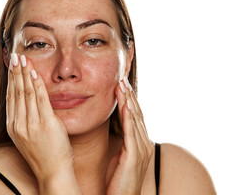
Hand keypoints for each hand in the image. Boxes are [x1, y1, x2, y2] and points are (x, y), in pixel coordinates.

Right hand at [6, 53, 80, 193]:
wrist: (52, 172)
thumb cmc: (44, 154)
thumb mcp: (29, 136)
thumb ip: (26, 119)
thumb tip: (28, 102)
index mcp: (13, 127)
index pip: (11, 98)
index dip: (11, 80)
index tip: (13, 67)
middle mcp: (18, 124)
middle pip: (16, 92)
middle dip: (16, 72)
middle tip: (16, 56)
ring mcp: (31, 125)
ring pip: (26, 93)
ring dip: (25, 74)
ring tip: (24, 60)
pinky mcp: (45, 125)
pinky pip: (40, 99)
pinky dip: (36, 84)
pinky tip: (34, 73)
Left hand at [107, 76, 153, 194]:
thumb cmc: (119, 180)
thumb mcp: (120, 156)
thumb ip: (122, 141)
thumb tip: (116, 127)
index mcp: (139, 142)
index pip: (134, 116)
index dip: (128, 99)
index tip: (120, 84)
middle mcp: (143, 142)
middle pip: (136, 113)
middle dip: (129, 95)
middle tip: (121, 78)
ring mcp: (141, 149)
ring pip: (134, 119)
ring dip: (128, 101)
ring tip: (122, 85)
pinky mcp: (135, 156)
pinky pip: (131, 133)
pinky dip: (129, 117)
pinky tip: (126, 105)